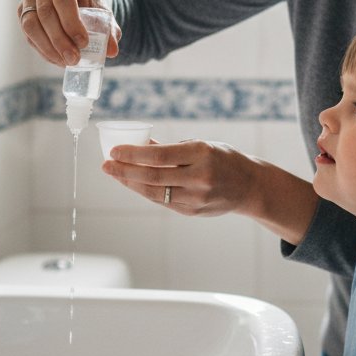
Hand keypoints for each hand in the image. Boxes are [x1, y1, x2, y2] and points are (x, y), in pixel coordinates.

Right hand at [17, 0, 120, 65]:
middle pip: (46, 11)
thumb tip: (111, 51)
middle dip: (59, 39)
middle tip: (74, 59)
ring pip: (30, 23)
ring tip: (65, 62)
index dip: (72, 22)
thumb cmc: (89, 3)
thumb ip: (109, 29)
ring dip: (48, 47)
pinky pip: (27, 33)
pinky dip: (42, 49)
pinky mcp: (22, 10)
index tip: (84, 43)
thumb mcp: (102, 12)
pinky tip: (57, 59)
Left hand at [102, 139, 257, 215]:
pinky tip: (133, 183)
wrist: (250, 186)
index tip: (114, 151)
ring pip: (155, 192)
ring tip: (115, 173)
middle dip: (125, 171)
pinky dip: (145, 192)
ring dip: (131, 183)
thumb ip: (171, 148)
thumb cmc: (223, 159)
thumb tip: (140, 143)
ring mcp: (196, 198)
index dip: (133, 154)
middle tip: (106, 164)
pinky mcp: (193, 212)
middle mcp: (200, 177)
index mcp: (202, 154)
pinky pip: (163, 201)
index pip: (160, 156)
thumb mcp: (201, 145)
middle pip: (153, 176)